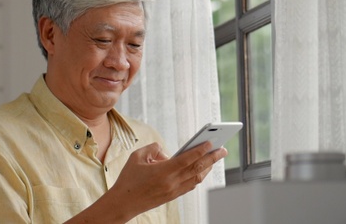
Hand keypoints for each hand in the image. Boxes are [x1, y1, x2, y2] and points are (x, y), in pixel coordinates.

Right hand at [108, 141, 227, 219]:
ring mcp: (173, 191)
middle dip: (212, 158)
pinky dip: (199, 176)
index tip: (211, 142)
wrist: (123, 203)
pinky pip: (191, 185)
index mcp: (163, 172)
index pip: (187, 159)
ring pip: (197, 178)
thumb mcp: (137, 157)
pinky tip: (202, 169)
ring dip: (208, 167)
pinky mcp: (173, 196)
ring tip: (215, 157)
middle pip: (197, 169)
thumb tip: (168, 152)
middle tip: (223, 149)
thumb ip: (154, 149)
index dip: (200, 150)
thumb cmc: (128, 179)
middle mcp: (171, 182)